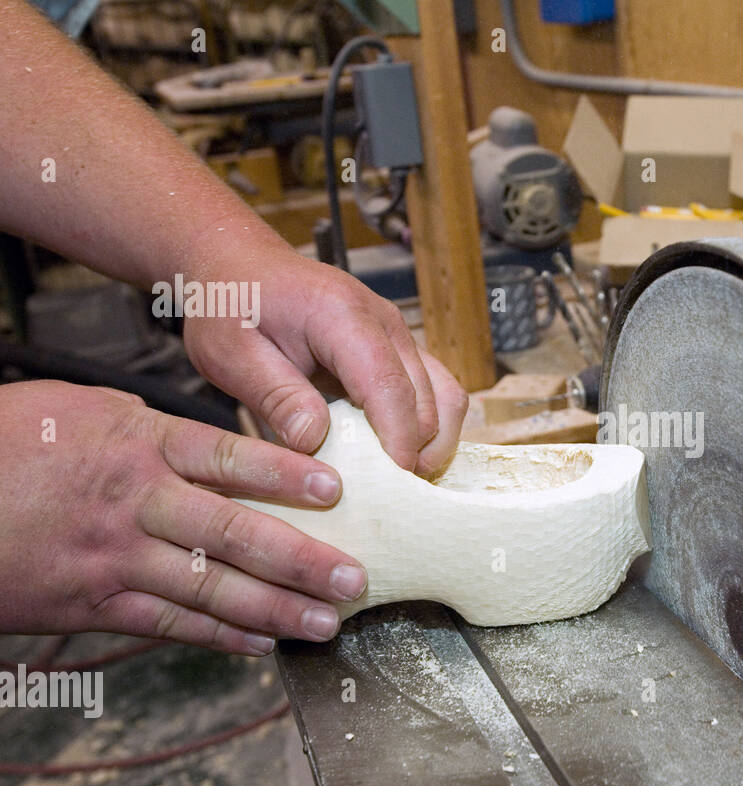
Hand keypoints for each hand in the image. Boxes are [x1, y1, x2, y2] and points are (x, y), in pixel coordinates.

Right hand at [0, 380, 370, 655]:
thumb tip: (212, 443)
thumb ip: (152, 428)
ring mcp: (113, 557)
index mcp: (135, 444)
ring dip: (275, 609)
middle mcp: (133, 501)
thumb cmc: (10, 443)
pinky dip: (220, 636)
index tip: (338, 490)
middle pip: (233, 533)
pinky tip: (263, 643)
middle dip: (301, 560)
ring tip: (327, 622)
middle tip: (355, 577)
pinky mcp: (91, 603)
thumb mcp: (81, 410)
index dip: (286, 475)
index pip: (226, 457)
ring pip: (210, 588)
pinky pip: (168, 623)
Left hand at [181, 245, 468, 474]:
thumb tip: (316, 441)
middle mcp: (386, 323)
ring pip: (446, 397)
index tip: (392, 484)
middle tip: (386, 498)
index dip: (398, 440)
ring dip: (431, 443)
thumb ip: (275, 397)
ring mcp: (400, 336)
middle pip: (431, 398)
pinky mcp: (402, 351)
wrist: (241, 267)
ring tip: (397, 482)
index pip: (390, 385)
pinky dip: (426, 429)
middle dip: (418, 452)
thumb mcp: (231, 354)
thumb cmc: (231, 306)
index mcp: (343, 317)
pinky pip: (435, 393)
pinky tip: (395, 457)